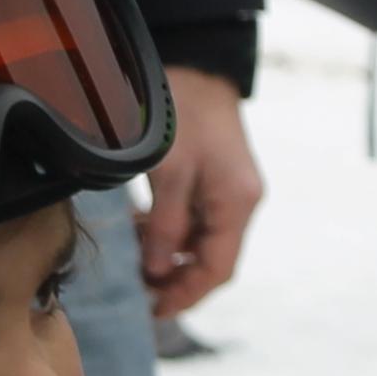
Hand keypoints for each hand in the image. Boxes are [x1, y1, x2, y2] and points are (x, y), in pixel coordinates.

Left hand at [140, 65, 264, 320]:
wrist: (198, 65)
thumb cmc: (184, 112)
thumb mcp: (168, 170)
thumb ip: (163, 225)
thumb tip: (155, 271)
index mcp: (237, 203)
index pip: (218, 268)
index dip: (187, 295)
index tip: (156, 311)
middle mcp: (240, 202)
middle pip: (212, 260)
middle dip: (176, 280)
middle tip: (140, 290)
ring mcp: (230, 192)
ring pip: (201, 243)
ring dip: (170, 256)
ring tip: (136, 256)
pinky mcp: (215, 182)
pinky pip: (196, 222)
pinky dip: (170, 234)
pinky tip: (143, 228)